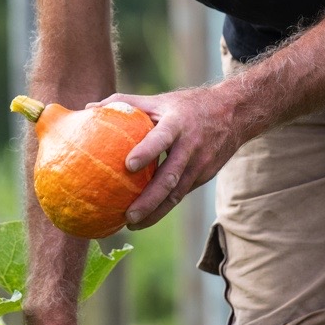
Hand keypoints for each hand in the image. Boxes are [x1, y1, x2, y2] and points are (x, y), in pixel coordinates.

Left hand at [96, 85, 244, 229]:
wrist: (236, 113)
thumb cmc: (189, 105)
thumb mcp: (161, 99)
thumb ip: (126, 103)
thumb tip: (88, 109)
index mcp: (178, 123)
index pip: (162, 138)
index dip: (147, 151)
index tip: (128, 165)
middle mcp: (191, 146)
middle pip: (171, 178)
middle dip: (149, 200)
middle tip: (128, 215)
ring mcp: (200, 164)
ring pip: (177, 194)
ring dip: (156, 212)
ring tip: (133, 224)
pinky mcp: (204, 176)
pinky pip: (181, 193)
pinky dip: (164, 206)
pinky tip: (147, 216)